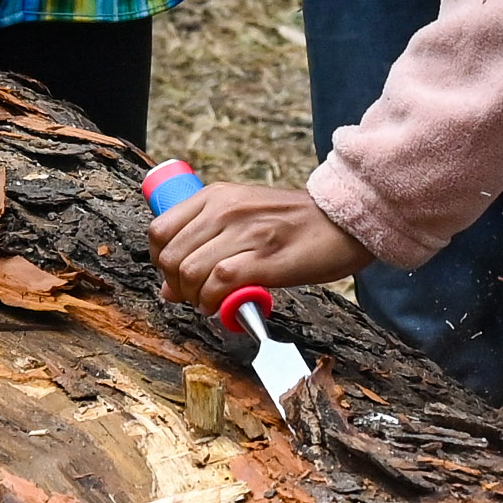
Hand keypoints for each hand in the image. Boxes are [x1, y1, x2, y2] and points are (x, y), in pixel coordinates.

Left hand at [147, 179, 369, 305]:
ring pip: (190, 271)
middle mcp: (226, 210)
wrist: (344, 221)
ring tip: (211, 302)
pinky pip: (219, 283)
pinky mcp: (266, 259)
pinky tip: (224, 306)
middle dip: (175, 286)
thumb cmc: (294, 222)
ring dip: (194, 297)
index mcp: (217, 195)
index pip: (159, 230)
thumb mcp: (243, 215)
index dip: (159, 261)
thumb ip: (205, 242)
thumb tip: (168, 288)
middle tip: (194, 296)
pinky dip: (214, 302)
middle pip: (170, 257)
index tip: (174, 276)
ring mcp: (246, 233)